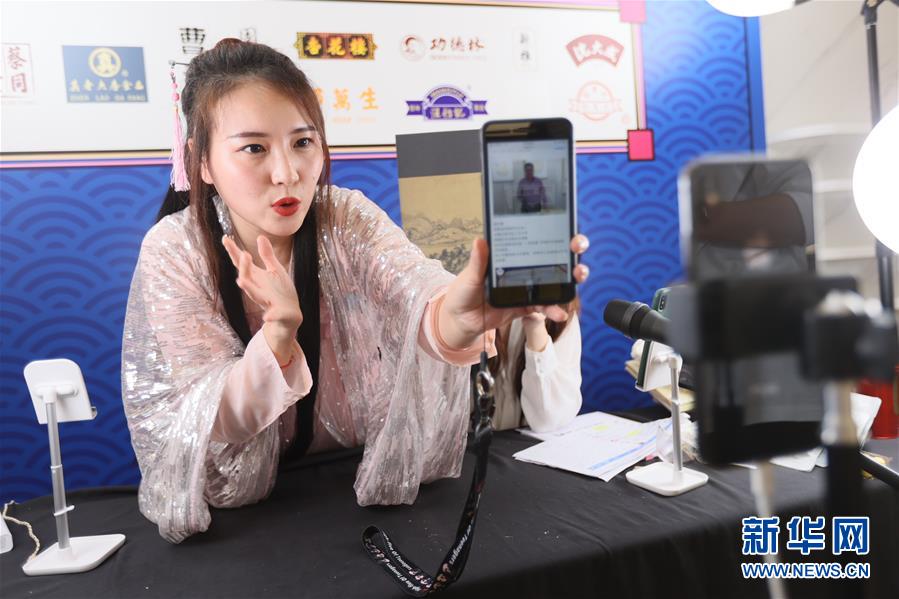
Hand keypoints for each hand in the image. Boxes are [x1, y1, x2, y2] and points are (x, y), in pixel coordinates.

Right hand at [222, 235, 301, 361]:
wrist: (290, 314)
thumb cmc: (280, 291)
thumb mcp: (275, 269)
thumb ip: (267, 255)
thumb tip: (260, 236)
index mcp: (257, 277)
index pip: (242, 263)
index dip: (233, 251)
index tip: (225, 238)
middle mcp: (257, 288)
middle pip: (246, 277)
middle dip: (244, 267)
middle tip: (244, 254)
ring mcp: (266, 301)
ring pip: (254, 295)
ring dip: (249, 288)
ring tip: (241, 281)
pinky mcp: (277, 313)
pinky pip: (273, 315)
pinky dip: (271, 315)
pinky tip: (268, 317)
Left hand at [438, 234, 589, 348]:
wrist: (462, 320)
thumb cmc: (463, 292)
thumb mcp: (469, 276)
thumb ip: (478, 262)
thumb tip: (480, 241)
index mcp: (511, 255)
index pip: (536, 238)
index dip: (555, 231)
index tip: (566, 227)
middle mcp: (524, 268)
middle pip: (554, 255)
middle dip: (571, 249)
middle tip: (576, 247)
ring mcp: (528, 286)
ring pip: (556, 279)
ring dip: (571, 277)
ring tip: (578, 276)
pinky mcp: (528, 305)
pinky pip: (545, 305)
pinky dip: (553, 309)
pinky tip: (559, 312)